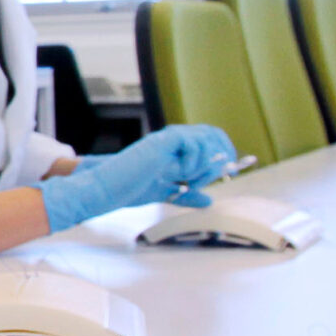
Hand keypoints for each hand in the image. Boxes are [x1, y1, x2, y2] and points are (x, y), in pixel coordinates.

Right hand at [38, 125, 237, 230]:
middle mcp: (173, 140)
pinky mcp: (161, 141)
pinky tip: (180, 173)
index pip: (209, 140)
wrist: (107, 189)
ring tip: (190, 178)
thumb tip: (208, 201)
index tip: (229, 172)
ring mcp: (167, 139)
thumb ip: (186, 195)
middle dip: (221, 154)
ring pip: (205, 138)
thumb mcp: (165, 193)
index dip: (224, 153)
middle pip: (212, 134)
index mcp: (175, 149)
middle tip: (220, 173)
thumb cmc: (128, 188)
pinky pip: (192, 143)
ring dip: (205, 161)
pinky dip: (194, 161)